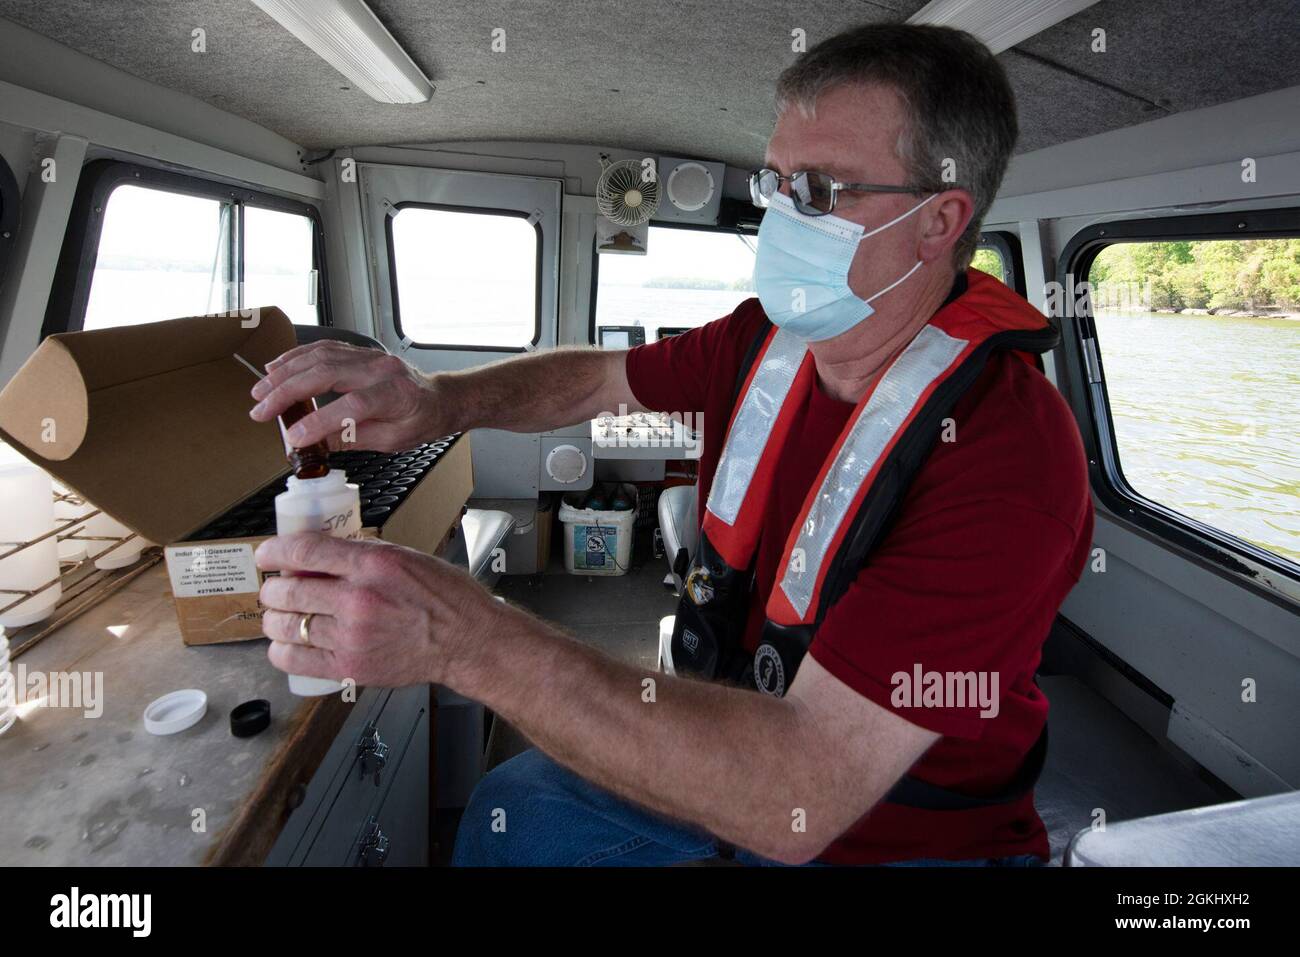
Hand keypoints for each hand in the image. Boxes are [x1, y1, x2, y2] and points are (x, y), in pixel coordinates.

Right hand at [248, 341, 449, 451]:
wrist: (439, 398)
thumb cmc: (420, 421)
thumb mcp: (392, 440)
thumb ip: (353, 438)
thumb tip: (314, 445)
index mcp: (395, 395)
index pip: (352, 405)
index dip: (320, 421)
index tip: (295, 438)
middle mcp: (380, 369)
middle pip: (327, 373)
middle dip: (288, 391)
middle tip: (261, 409)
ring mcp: (369, 356)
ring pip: (320, 356)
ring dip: (285, 371)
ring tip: (261, 389)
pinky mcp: (359, 352)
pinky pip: (323, 348)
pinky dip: (296, 357)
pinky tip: (277, 368)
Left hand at [255, 532, 496, 688]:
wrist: (466, 641)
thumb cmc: (444, 598)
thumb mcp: (406, 556)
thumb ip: (360, 553)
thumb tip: (321, 552)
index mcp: (372, 565)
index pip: (302, 551)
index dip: (273, 551)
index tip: (266, 555)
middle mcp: (357, 600)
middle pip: (286, 590)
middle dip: (274, 588)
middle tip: (279, 588)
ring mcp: (351, 637)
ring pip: (284, 625)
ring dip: (276, 618)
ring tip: (283, 615)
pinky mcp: (349, 667)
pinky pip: (293, 659)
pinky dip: (282, 650)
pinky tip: (289, 642)